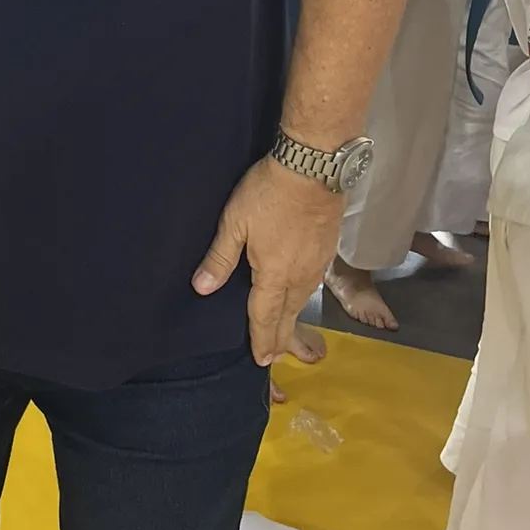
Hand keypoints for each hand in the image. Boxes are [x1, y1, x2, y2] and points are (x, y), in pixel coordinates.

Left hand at [193, 156, 342, 365]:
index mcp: (274, 275)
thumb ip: (220, 258)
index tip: (261, 360)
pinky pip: (314, 284)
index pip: (264, 315)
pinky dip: (304, 298)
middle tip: (273, 357)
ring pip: (303, 300)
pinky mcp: (328, 249)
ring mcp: (317, 264)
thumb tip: (202, 288)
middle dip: (279, 337)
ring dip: (293, 320)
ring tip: (286, 333)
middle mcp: (299, 276)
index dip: (261, 338)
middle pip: (288, 314)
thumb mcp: (235, 223)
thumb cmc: (269, 194)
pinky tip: (301, 296)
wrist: (314, 169)